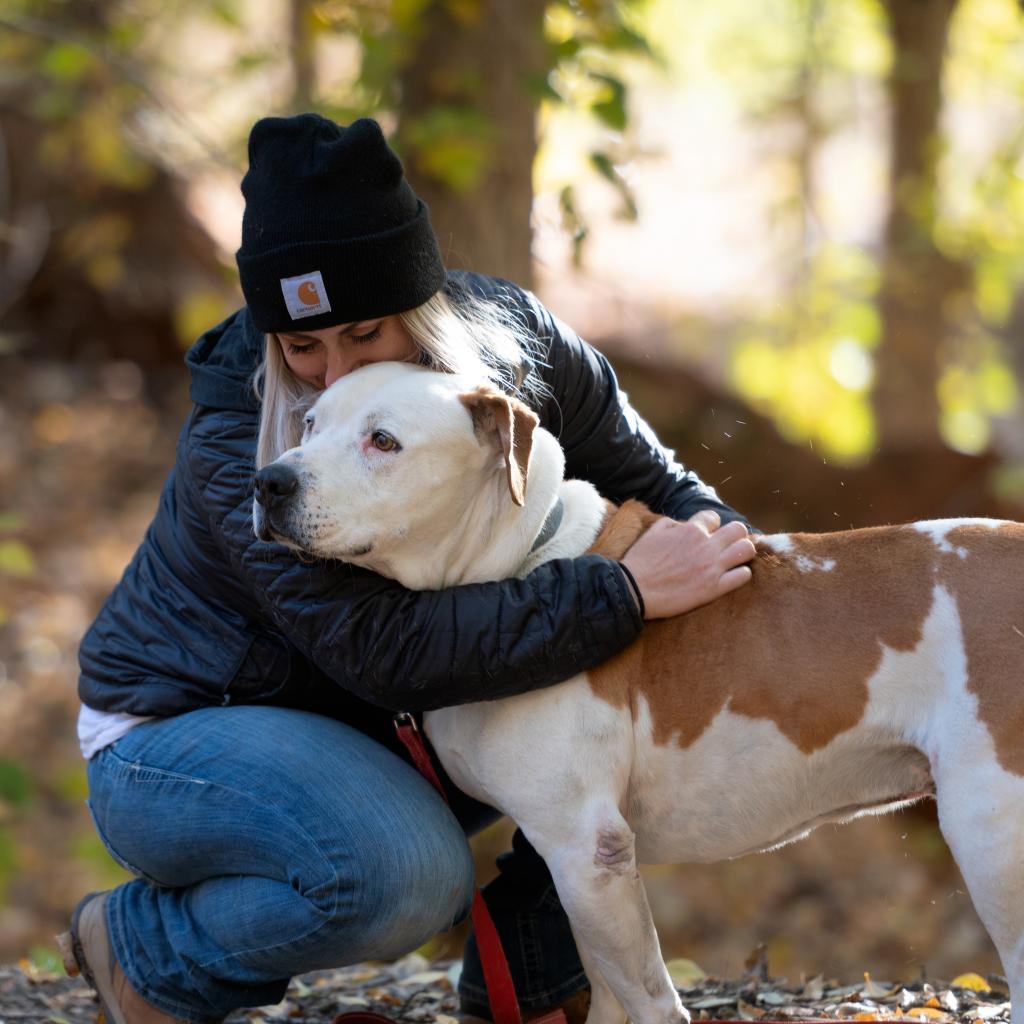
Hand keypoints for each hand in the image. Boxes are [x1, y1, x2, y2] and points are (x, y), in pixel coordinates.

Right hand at [620, 510, 755, 619]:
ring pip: (746, 550)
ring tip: (735, 558)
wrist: (634, 589)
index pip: (714, 518)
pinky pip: (743, 576)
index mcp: (691, 529)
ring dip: (742, 552)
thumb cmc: (640, 560)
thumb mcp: (653, 532)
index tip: (706, 534)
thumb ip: (672, 523)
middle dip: (735, 534)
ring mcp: (712, 567)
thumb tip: (684, 524)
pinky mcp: (714, 588)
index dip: (710, 525)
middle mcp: (706, 545)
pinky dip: (741, 574)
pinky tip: (732, 576)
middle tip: (728, 544)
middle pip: (738, 530)